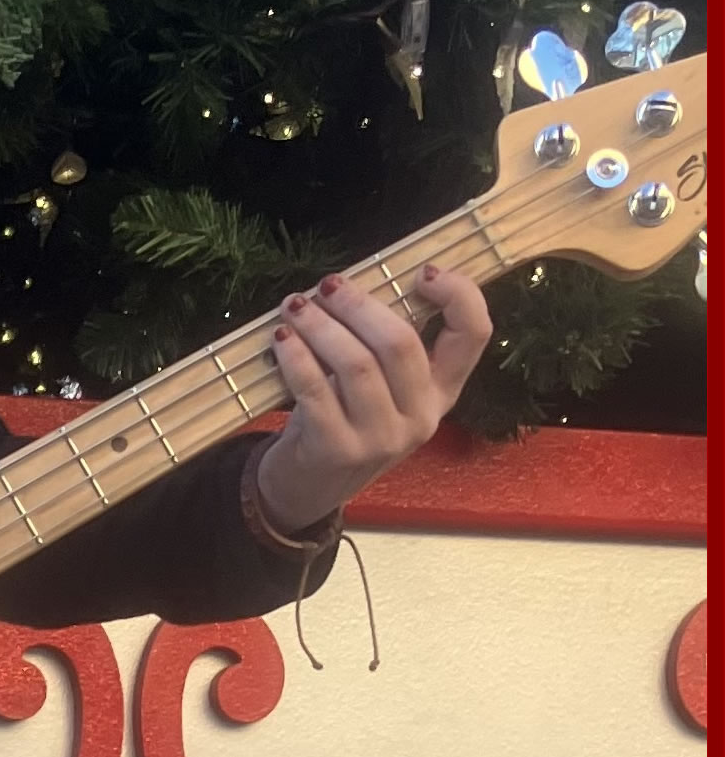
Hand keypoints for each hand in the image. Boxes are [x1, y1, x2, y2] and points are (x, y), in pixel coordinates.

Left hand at [258, 267, 492, 533]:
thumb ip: (385, 341)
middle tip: (326, 285)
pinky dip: (296, 357)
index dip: (459, 294)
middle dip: (359, 305)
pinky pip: (315, 390)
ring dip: (321, 326)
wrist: (310, 485)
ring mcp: (382, 438)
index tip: (422, 271)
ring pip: (356, 365)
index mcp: (442, 390)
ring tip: (295, 306)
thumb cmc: (344, 416)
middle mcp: (421, 416)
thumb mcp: (381, 384)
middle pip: (400, 343)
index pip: (474, 334)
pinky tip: (282, 338)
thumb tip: (361, 279)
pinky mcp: (338, 450)